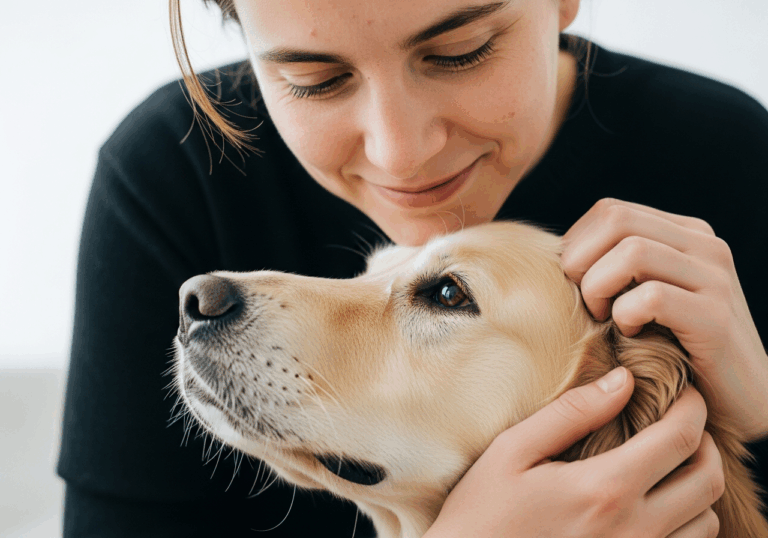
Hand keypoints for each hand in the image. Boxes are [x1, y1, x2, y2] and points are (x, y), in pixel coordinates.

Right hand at [424, 369, 724, 537]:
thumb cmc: (483, 511)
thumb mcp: (513, 451)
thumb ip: (571, 413)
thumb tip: (622, 381)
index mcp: (604, 490)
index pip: (679, 440)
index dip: (693, 407)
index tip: (686, 392)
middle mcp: (634, 530)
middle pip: (707, 481)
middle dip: (706, 444)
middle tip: (683, 424)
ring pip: (706, 521)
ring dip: (696, 486)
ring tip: (668, 464)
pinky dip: (685, 521)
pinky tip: (654, 502)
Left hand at [561, 198, 767, 441]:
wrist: (745, 402)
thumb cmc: (676, 351)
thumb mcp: (645, 298)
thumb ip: (616, 268)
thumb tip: (555, 258)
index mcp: (684, 233)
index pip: (610, 211)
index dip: (576, 246)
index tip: (573, 287)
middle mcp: (705, 244)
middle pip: (616, 219)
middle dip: (581, 262)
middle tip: (583, 303)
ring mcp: (715, 278)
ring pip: (632, 252)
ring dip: (599, 289)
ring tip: (605, 320)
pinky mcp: (716, 317)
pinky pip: (651, 297)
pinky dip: (626, 316)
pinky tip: (630, 336)